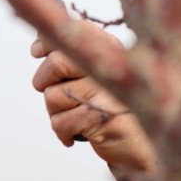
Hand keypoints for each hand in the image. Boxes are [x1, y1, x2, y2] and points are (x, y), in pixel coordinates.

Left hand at [31, 32, 155, 174]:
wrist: (144, 149)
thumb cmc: (115, 111)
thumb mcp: (100, 77)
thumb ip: (75, 57)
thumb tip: (39, 38)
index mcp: (112, 51)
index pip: (75, 31)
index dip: (48, 41)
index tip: (36, 51)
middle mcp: (112, 67)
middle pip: (55, 63)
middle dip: (43, 81)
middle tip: (56, 96)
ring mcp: (108, 92)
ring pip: (52, 96)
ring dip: (56, 113)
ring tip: (75, 118)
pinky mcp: (102, 117)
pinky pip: (60, 122)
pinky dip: (62, 132)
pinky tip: (76, 134)